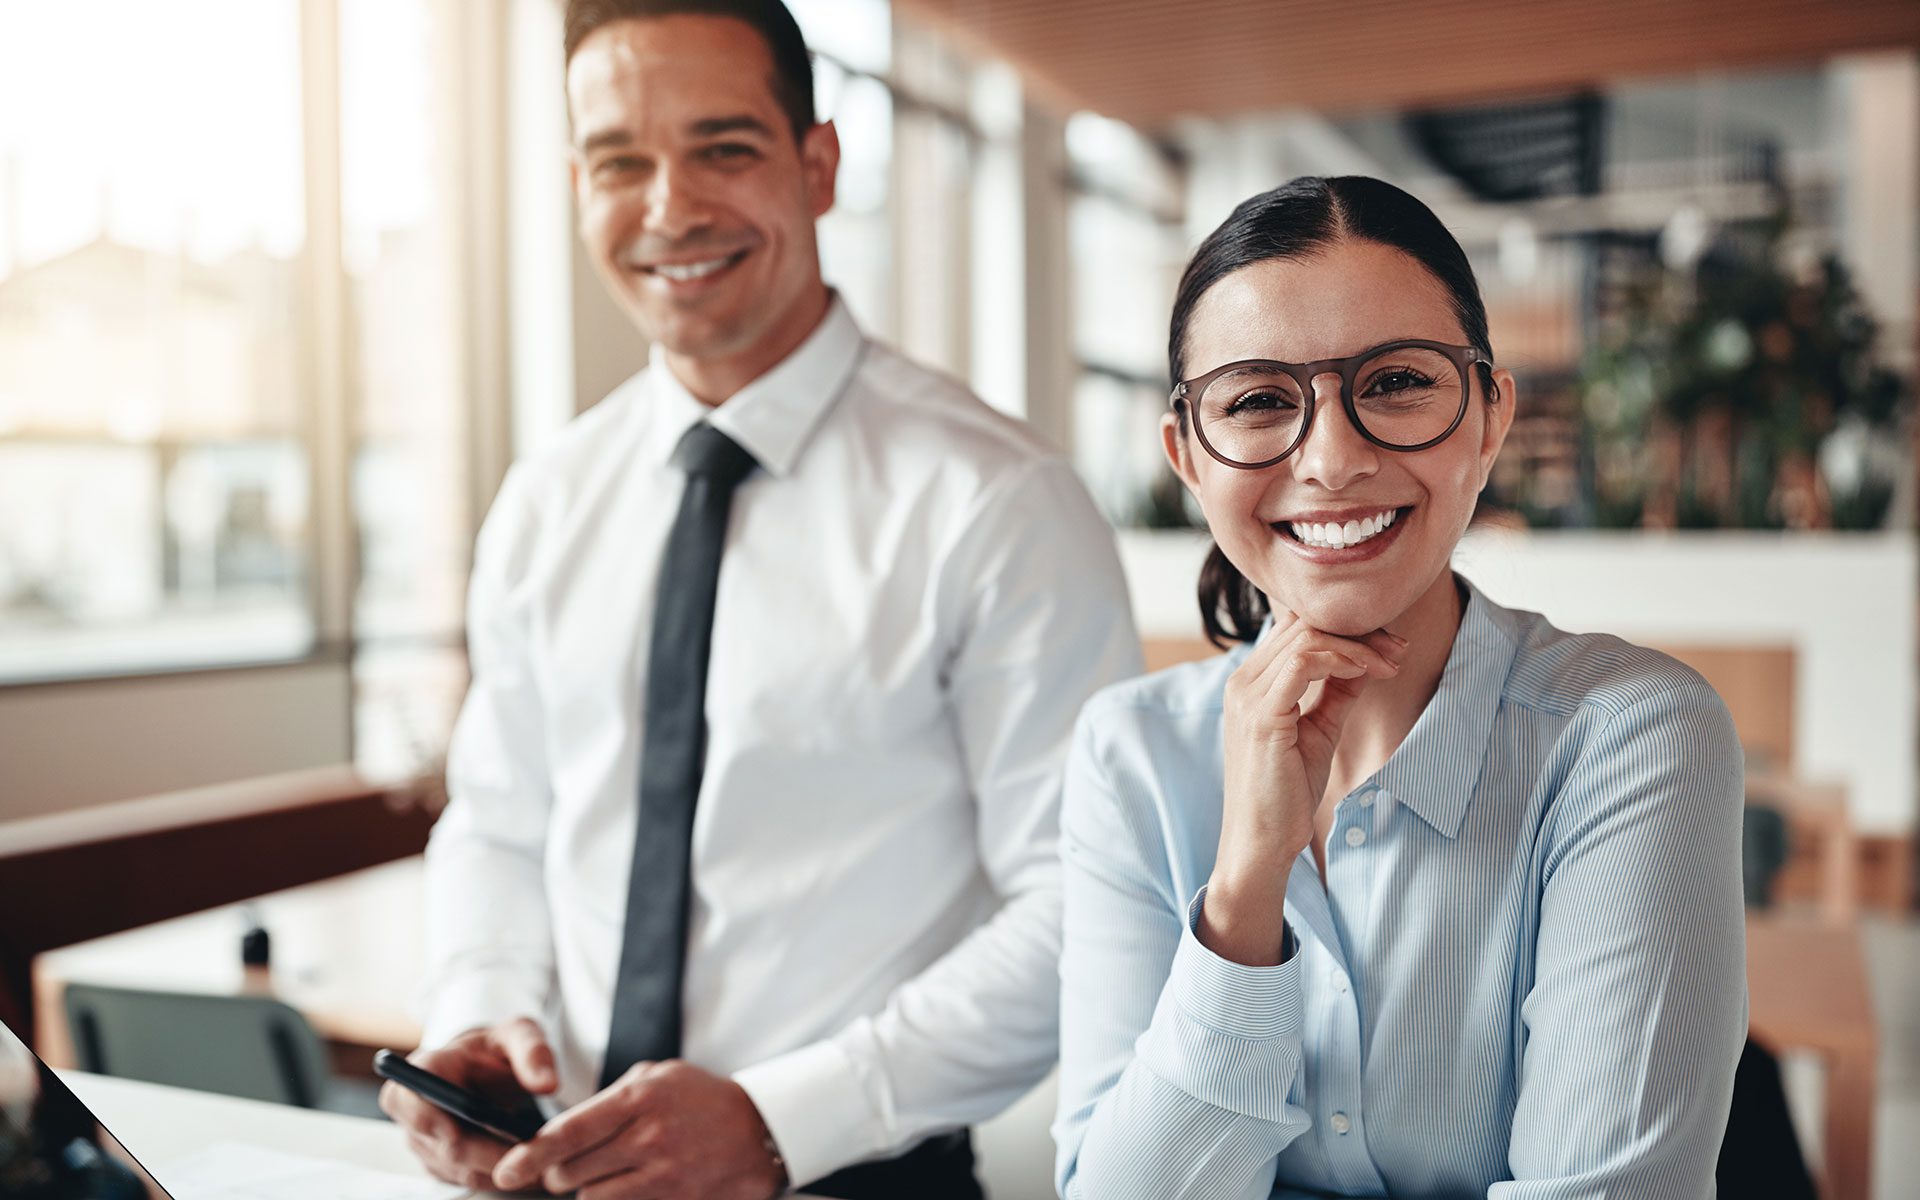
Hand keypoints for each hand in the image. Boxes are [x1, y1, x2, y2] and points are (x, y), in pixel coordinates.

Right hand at [379, 1017, 557, 1191]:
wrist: (486, 1065)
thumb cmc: (497, 1047)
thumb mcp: (520, 1034)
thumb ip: (534, 1053)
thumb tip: (547, 1085)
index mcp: (425, 1069)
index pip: (414, 1103)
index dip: (439, 1124)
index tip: (478, 1133)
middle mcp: (414, 1110)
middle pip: (447, 1148)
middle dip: (494, 1156)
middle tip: (540, 1156)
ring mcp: (423, 1141)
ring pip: (461, 1170)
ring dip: (501, 1172)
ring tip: (543, 1164)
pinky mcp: (438, 1163)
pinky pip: (468, 1179)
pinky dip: (500, 1178)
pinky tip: (529, 1169)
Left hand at [491, 1059, 785, 1199]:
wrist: (761, 1130)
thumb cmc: (702, 1100)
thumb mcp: (657, 1077)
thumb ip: (609, 1098)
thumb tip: (562, 1128)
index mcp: (639, 1099)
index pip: (568, 1133)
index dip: (529, 1156)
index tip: (505, 1172)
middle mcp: (648, 1139)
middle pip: (570, 1173)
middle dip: (560, 1172)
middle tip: (574, 1163)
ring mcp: (664, 1176)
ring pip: (591, 1199)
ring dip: (589, 1190)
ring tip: (610, 1173)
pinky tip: (630, 1187)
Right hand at [1201, 612, 1406, 963]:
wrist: (1261, 842)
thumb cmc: (1286, 793)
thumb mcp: (1319, 730)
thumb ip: (1336, 692)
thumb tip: (1367, 659)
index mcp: (1251, 682)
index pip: (1297, 629)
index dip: (1346, 629)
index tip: (1389, 646)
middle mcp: (1242, 681)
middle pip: (1303, 624)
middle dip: (1358, 632)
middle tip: (1398, 650)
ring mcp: (1247, 695)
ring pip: (1305, 636)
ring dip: (1357, 645)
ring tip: (1389, 663)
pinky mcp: (1261, 715)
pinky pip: (1303, 662)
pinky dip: (1342, 660)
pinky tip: (1368, 673)